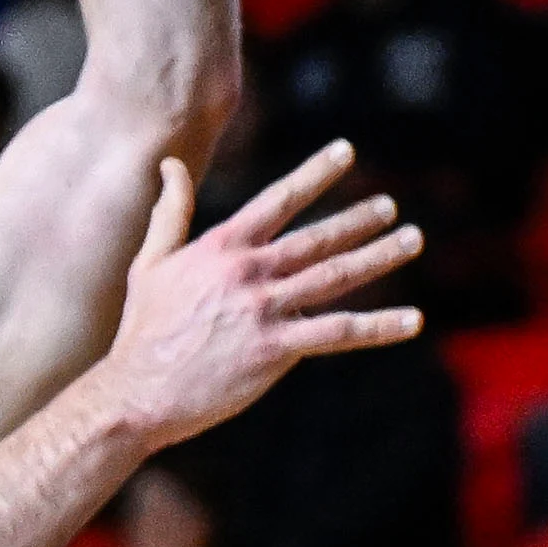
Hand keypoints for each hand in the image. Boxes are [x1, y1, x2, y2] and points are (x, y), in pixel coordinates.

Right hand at [95, 140, 423, 450]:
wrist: (134, 394)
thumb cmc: (142, 332)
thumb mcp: (149, 264)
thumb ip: (170, 213)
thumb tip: (170, 165)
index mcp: (221, 247)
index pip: (278, 199)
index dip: (315, 174)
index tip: (346, 152)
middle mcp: (247, 272)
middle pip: (317, 237)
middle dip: (359, 219)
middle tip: (390, 206)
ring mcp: (263, 310)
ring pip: (335, 276)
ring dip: (380, 256)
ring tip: (412, 240)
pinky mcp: (275, 350)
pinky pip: (338, 333)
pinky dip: (379, 326)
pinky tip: (412, 320)